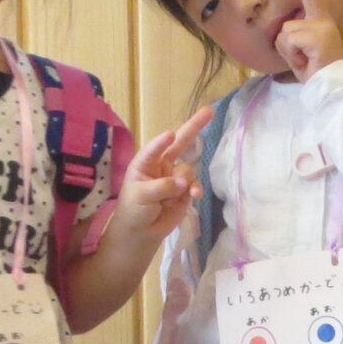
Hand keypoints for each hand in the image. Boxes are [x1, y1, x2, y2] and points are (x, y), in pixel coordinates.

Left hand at [115, 106, 208, 243]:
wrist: (141, 233)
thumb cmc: (133, 210)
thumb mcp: (142, 196)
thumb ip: (162, 186)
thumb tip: (184, 183)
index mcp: (146, 162)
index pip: (156, 147)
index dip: (163, 141)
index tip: (170, 135)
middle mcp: (162, 165)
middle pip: (180, 143)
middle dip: (194, 128)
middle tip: (209, 111)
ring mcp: (175, 178)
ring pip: (188, 170)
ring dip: (186, 180)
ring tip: (181, 193)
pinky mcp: (185, 192)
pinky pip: (195, 185)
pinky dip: (196, 189)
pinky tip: (195, 195)